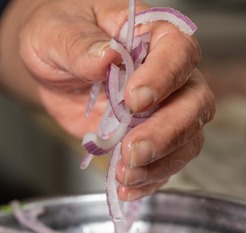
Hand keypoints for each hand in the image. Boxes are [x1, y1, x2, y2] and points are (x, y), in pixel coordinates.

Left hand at [17, 0, 215, 199]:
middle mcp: (169, 72)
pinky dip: (149, 180)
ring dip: (159, 163)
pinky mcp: (149, 137)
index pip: (179, 52)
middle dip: (167, 132)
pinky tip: (126, 188)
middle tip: (131, 150)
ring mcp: (164, 108)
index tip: (134, 101)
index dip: (163, 77)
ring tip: (122, 175)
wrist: (51, 66)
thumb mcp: (55, 32)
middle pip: (194, 103)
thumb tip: (105, 56)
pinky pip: (166, 163)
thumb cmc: (59, 35)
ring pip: (187, 138)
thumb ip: (79, 45)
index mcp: (153, 34)